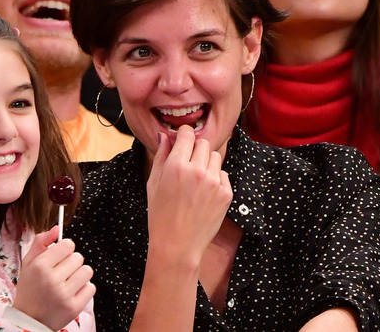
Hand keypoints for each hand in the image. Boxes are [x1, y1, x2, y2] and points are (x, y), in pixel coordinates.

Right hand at [13, 226, 94, 329]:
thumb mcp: (28, 263)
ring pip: (87, 271)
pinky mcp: (74, 307)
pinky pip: (91, 288)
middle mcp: (52, 279)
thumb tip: (56, 228)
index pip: (68, 244)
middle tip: (61, 272)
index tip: (60, 256)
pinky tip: (72, 292)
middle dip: (71, 262)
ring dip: (79, 275)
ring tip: (67, 282)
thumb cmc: (29, 289)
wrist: (28, 320)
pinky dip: (84, 289)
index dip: (65, 249)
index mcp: (40, 266)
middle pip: (78, 257)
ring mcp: (64, 294)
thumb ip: (41, 242)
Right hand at [146, 126, 232, 268]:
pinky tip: (203, 194)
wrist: (177, 245)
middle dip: (195, 148)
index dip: (183, 135)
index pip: (187, 134)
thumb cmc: (160, 215)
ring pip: (215, 157)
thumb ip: (161, 156)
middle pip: (203, 143)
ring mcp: (213, 182)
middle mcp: (196, 170)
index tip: (182, 140)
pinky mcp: (226, 193)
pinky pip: (223, 174)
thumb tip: (164, 135)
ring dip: (206, 162)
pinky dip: (215, 179)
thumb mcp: (153, 183)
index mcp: (175, 165)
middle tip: (187, 162)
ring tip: (195, 179)